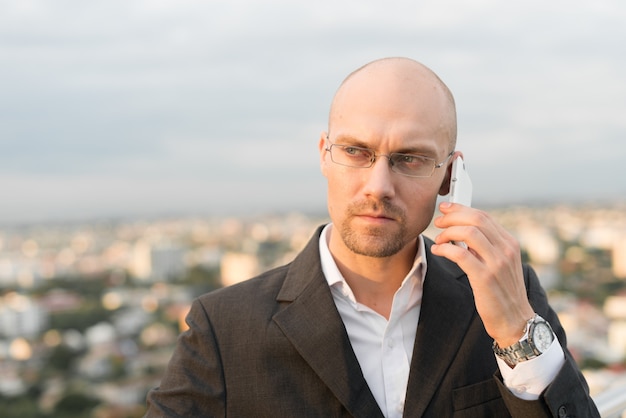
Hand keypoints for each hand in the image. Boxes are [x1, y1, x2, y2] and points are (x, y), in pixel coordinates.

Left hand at [431, 202, 534, 347]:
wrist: (515, 320)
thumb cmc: (502, 292)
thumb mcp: (499, 264)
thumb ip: (485, 247)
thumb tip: (463, 231)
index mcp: (509, 243)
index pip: (484, 216)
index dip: (461, 209)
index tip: (446, 209)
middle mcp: (506, 250)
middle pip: (476, 219)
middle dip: (452, 217)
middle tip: (438, 223)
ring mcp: (497, 263)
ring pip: (469, 233)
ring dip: (448, 233)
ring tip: (439, 240)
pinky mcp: (485, 278)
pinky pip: (461, 255)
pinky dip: (445, 249)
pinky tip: (438, 251)